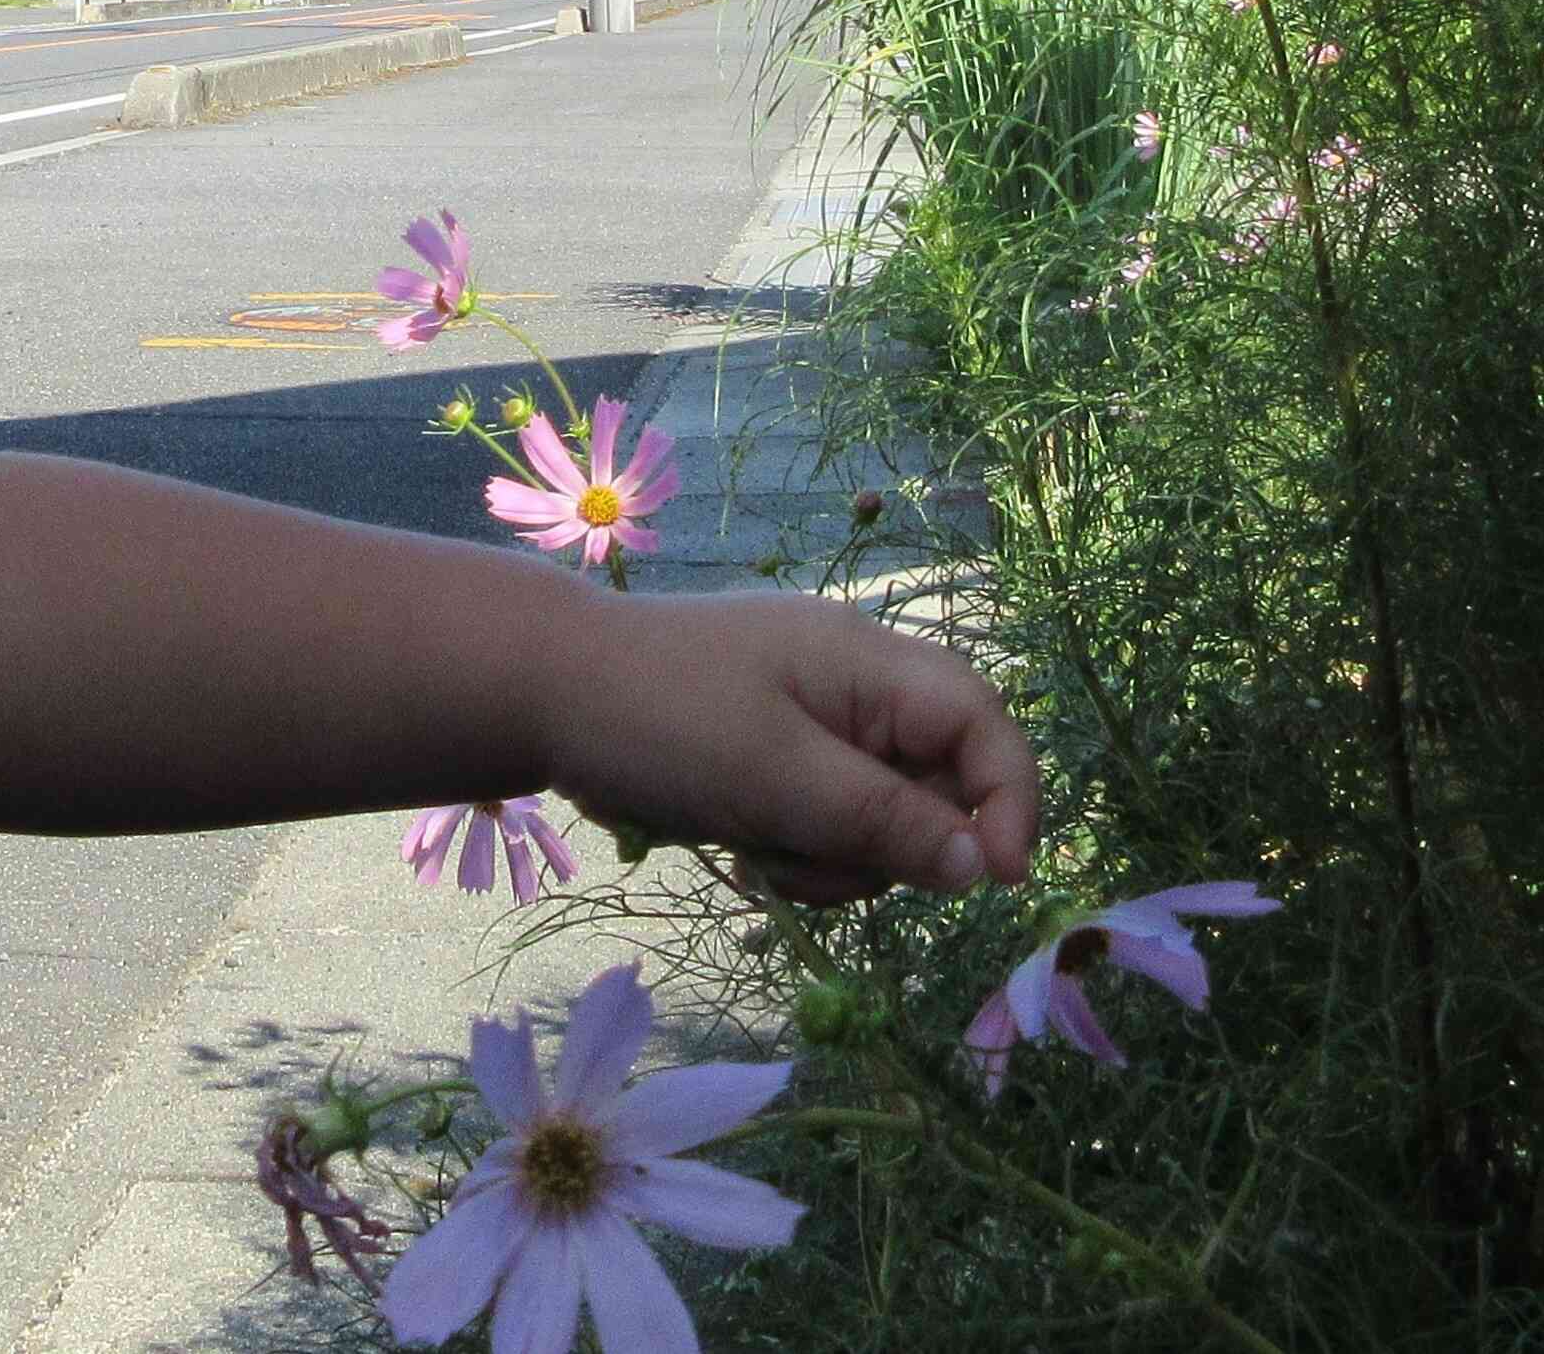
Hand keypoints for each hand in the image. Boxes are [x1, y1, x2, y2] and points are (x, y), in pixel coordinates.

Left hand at [550, 591, 1036, 907]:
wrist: (535, 691)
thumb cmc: (657, 719)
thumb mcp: (777, 777)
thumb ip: (885, 822)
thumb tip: (984, 867)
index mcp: (866, 662)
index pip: (982, 724)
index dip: (1009, 800)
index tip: (996, 882)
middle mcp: (850, 685)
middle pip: (933, 785)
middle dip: (889, 844)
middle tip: (808, 861)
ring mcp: (809, 720)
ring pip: (876, 817)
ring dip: (831, 856)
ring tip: (755, 852)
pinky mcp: (771, 755)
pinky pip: (820, 818)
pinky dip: (792, 846)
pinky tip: (736, 846)